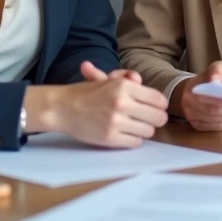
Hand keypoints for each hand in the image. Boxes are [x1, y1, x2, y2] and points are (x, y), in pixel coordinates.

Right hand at [25, 61, 168, 148]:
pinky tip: (125, 133)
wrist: (62, 108)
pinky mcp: (110, 138)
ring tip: (134, 125)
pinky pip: (135, 142)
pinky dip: (133, 139)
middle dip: (155, 118)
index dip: (160, 105)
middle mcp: (122, 104)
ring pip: (149, 132)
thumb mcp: (107, 79)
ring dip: (144, 129)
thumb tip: (140, 80)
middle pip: (158, 118)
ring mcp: (116, 122)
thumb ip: (128, 78)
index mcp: (124, 87)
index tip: (155, 107)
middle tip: (148, 118)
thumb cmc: (86, 93)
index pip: (159, 100)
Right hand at [170, 61, 221, 130]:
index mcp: (192, 89)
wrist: (191, 90)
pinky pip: (214, 127)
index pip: (213, 99)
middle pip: (214, 111)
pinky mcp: (196, 125)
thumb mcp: (215, 68)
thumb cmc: (207, 79)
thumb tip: (217, 81)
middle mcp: (188, 105)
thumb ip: (218, 71)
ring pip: (215, 121)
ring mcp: (191, 117)